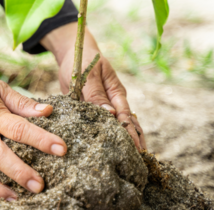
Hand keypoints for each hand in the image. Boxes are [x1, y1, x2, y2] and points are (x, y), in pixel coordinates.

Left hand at [41, 22, 145, 150]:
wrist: (74, 52)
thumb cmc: (81, 61)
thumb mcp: (87, 75)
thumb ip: (96, 94)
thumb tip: (111, 114)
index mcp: (115, 91)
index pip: (124, 115)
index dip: (130, 132)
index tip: (135, 148)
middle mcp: (114, 100)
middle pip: (128, 123)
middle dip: (135, 141)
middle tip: (139, 162)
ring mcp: (107, 105)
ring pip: (120, 125)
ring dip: (127, 140)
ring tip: (134, 161)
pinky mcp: (95, 109)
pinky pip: (105, 124)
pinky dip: (111, 136)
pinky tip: (114, 150)